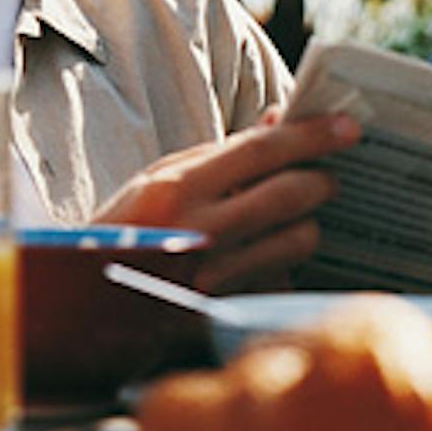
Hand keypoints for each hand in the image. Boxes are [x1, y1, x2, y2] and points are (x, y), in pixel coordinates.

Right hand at [90, 112, 360, 293]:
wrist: (85, 303)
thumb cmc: (123, 232)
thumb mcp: (157, 180)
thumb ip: (219, 154)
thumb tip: (279, 120)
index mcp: (174, 190)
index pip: (259, 151)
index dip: (309, 136)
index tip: (345, 128)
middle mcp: (197, 232)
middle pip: (291, 195)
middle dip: (320, 180)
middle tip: (322, 176)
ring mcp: (213, 277)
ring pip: (298, 240)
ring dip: (305, 225)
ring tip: (288, 220)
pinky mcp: (227, 310)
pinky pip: (282, 278)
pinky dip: (283, 264)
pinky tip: (262, 259)